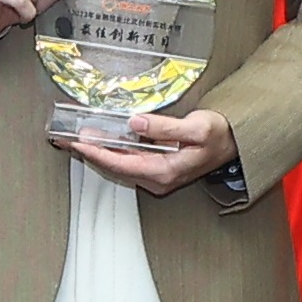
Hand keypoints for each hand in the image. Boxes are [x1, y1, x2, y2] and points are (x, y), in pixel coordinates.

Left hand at [66, 106, 232, 196]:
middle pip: (116, 167)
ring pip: (121, 165)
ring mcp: (158, 176)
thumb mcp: (196, 127)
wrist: (235, 143)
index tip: (79, 143)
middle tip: (67, 139)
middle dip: (91, 152)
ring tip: (78, 138)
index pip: (121, 164)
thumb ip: (164, 127)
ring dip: (100, 151)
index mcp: (165, 171)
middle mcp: (158, 178)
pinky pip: (129, 161)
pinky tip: (103, 140)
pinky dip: (113, 150)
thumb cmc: (220, 135)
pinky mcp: (158, 169)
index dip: (97, 153)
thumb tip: (136, 123)